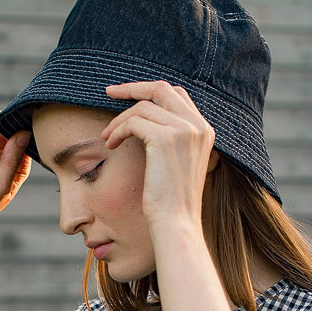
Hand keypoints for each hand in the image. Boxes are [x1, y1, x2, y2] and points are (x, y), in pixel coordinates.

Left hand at [101, 81, 215, 232]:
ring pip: (142, 107)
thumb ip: (171, 136)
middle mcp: (197, 125)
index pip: (176, 94)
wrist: (176, 222)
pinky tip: (111, 145)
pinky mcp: (165, 139)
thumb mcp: (177, 161)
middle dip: (132, 88)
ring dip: (119, 120)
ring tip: (107, 137)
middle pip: (160, 88)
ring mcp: (184, 130)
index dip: (149, 90)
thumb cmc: (171, 199)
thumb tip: (144, 116)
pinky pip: (133, 122)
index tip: (127, 94)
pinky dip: (117, 131)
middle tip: (109, 92)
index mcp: (203, 129)